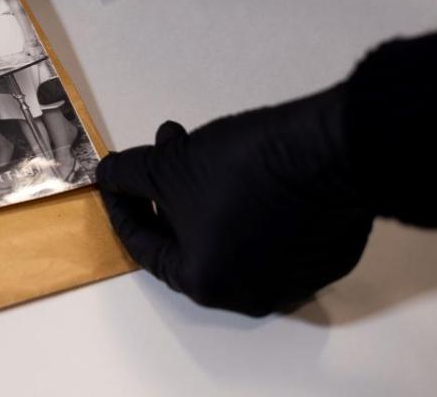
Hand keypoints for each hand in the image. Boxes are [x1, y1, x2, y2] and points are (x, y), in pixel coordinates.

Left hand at [95, 85, 373, 316]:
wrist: (328, 151)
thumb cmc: (239, 169)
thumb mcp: (167, 166)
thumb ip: (127, 176)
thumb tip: (109, 176)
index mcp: (207, 283)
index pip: (147, 248)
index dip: (123, 208)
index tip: (113, 181)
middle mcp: (249, 292)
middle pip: (187, 238)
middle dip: (164, 190)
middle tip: (157, 152)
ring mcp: (291, 277)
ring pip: (225, 230)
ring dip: (198, 187)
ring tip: (189, 142)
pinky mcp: (323, 253)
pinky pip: (266, 227)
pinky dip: (241, 198)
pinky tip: (234, 160)